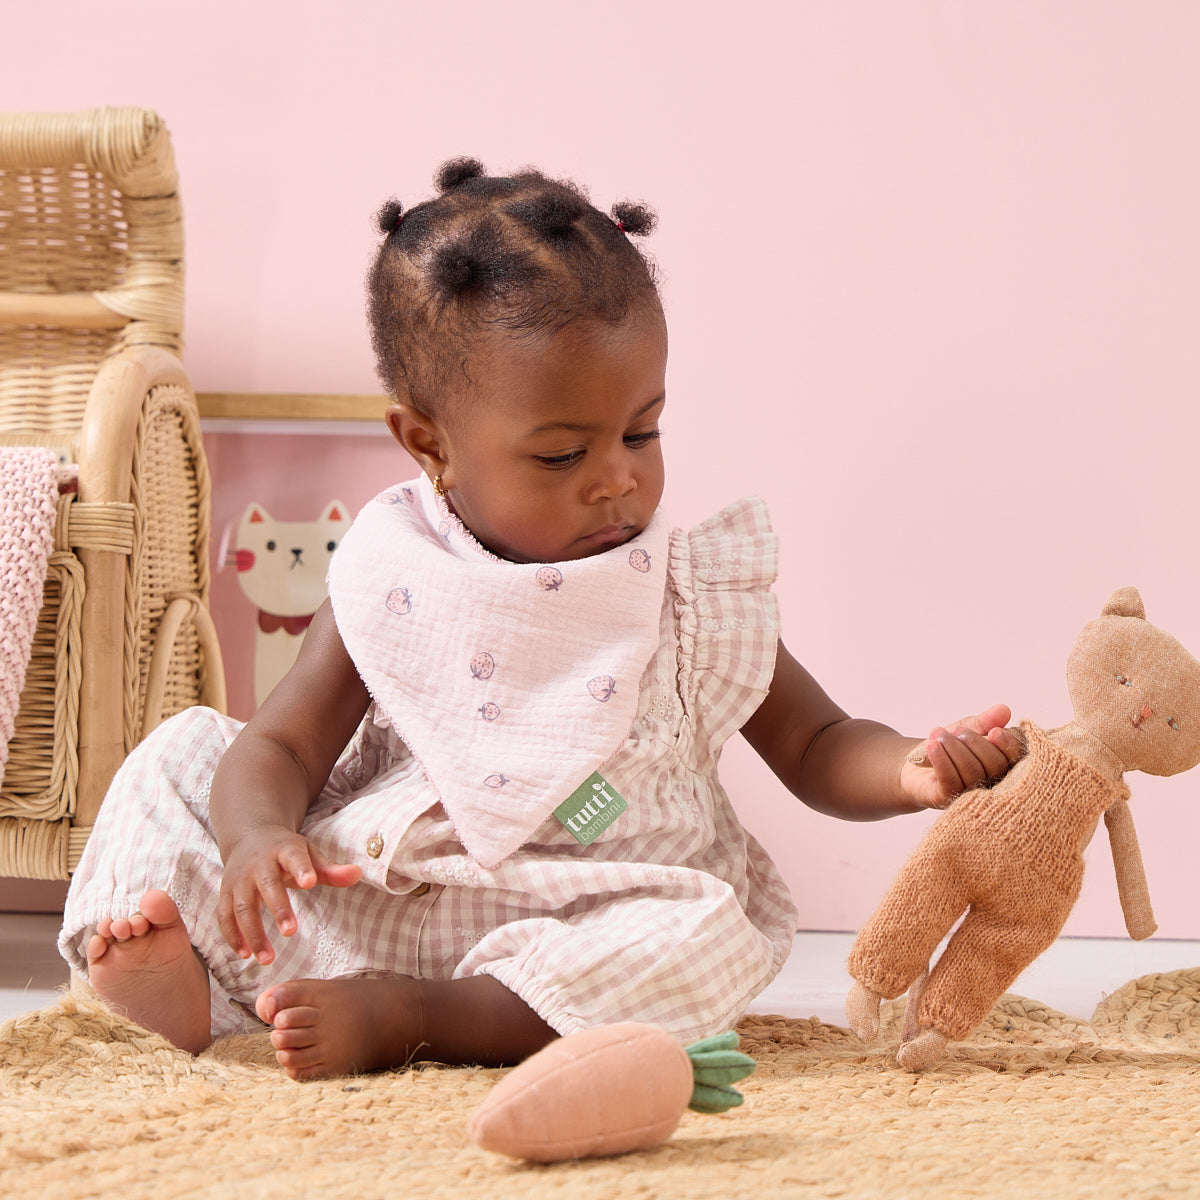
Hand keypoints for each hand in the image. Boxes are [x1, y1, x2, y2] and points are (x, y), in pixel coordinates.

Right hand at [217, 828, 361, 964]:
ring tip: (267, 958)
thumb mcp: (310, 854)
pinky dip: (232, 936)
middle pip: (267, 885)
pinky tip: (244, 954)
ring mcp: (238, 879)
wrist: (250, 837)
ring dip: (253, 933)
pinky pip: (224, 916)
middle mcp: (258, 863)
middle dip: (278, 908)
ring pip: (241, 906)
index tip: (310, 882)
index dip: (301, 868)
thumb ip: (331, 869)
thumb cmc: (286, 852)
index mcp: (284, 849)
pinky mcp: (225, 892)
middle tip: (292, 932)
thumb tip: (358, 874)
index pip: (294, 857)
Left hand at [899, 703, 1023, 809]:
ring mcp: (971, 795)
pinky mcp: (949, 799)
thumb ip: (985, 722)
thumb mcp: (966, 729)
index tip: (994, 731)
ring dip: (954, 747)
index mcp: (1003, 765)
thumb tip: (1004, 710)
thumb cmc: (948, 747)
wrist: (916, 764)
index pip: (1016, 758)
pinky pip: (950, 779)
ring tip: (938, 733)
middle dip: (975, 743)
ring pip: (972, 771)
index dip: (1009, 745)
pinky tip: (932, 745)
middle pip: (995, 765)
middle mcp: (992, 784)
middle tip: (958, 730)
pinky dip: (941, 759)